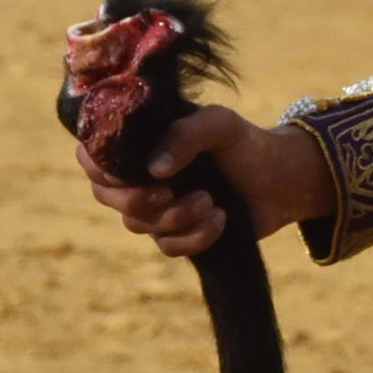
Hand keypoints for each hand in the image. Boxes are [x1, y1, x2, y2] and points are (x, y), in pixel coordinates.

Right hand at [75, 107, 335, 258]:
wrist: (281, 181)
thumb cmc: (245, 144)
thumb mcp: (219, 125)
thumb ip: (186, 135)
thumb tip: (154, 170)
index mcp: (141, 142)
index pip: (91, 155)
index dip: (101, 168)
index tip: (133, 172)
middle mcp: (141, 175)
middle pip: (105, 195)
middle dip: (136, 199)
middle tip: (170, 193)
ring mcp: (157, 208)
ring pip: (136, 223)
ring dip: (174, 217)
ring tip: (211, 201)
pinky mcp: (177, 235)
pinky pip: (166, 247)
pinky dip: (193, 238)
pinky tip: (220, 220)